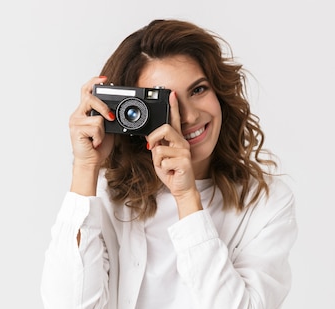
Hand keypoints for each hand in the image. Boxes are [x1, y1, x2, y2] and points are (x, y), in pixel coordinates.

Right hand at [68, 76, 114, 169]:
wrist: (90, 162)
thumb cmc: (97, 147)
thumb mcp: (106, 129)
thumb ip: (108, 117)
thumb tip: (116, 111)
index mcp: (84, 112)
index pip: (86, 91)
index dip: (94, 82)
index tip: (104, 79)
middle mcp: (77, 115)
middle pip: (90, 98)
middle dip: (103, 107)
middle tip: (110, 118)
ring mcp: (75, 122)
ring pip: (97, 117)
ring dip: (102, 131)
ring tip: (97, 139)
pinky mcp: (76, 130)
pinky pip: (96, 127)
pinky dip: (99, 137)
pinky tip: (94, 143)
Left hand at [146, 91, 202, 216]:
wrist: (182, 188)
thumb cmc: (172, 172)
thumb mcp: (160, 156)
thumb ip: (157, 145)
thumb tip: (149, 136)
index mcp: (177, 140)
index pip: (175, 120)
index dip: (173, 106)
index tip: (171, 93)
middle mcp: (182, 143)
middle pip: (164, 129)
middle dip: (153, 139)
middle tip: (153, 149)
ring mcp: (184, 152)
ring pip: (160, 149)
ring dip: (158, 161)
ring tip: (166, 166)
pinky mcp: (184, 162)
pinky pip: (164, 162)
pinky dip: (163, 169)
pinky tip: (171, 172)